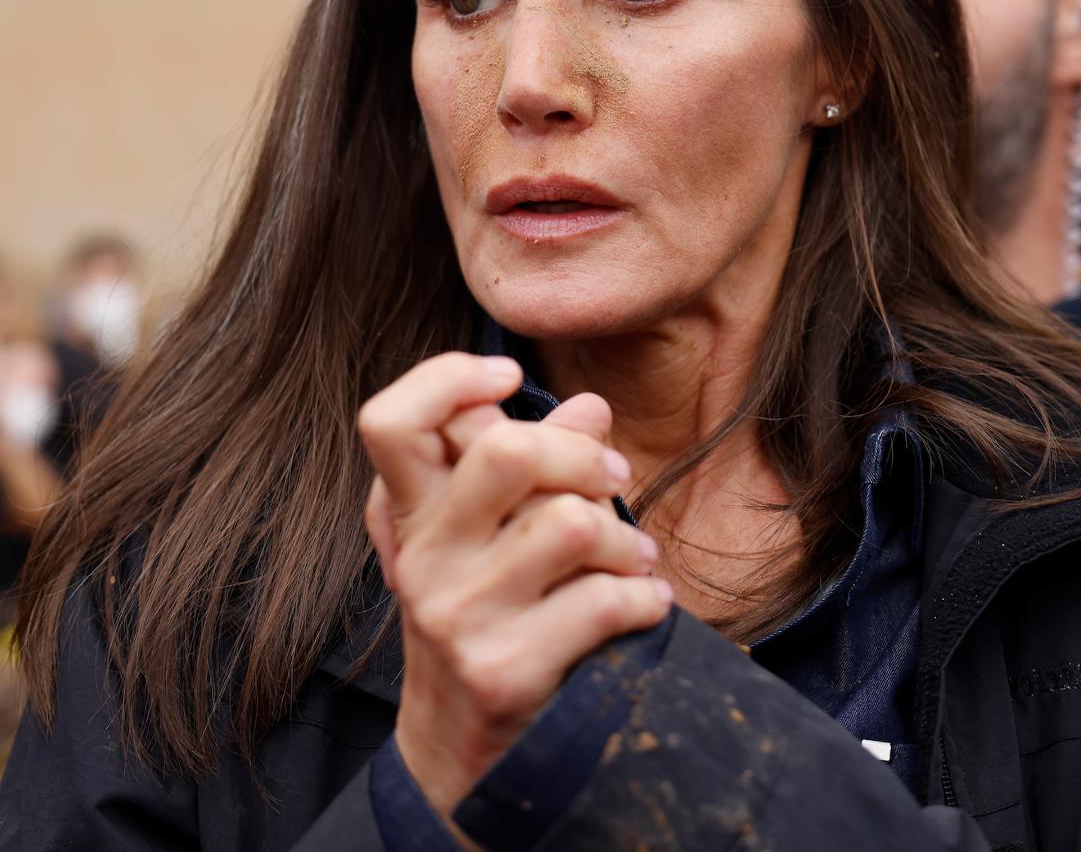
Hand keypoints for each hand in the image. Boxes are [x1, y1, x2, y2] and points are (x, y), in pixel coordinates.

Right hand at [360, 352, 671, 823]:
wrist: (459, 750)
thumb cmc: (486, 614)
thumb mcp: (493, 535)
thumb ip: (535, 464)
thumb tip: (591, 406)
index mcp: (412, 513)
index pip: (390, 420)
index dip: (447, 377)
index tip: (508, 375)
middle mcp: (425, 557)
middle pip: (507, 450)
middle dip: (583, 455)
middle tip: (613, 476)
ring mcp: (457, 615)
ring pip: (571, 523)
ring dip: (625, 538)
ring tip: (632, 556)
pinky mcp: (502, 668)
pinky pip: (603, 600)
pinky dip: (644, 598)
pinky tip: (644, 605)